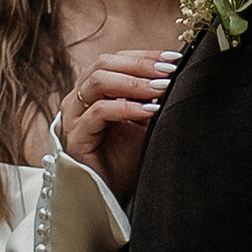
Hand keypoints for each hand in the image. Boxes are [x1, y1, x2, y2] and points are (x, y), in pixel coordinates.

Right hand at [59, 45, 178, 202]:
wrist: (111, 195)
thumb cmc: (125, 159)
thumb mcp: (144, 122)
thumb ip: (152, 99)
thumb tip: (178, 75)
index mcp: (93, 90)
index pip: (117, 59)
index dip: (145, 56)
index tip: (174, 59)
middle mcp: (79, 98)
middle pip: (104, 63)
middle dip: (141, 65)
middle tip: (169, 71)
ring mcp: (74, 116)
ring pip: (97, 82)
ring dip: (134, 82)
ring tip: (161, 88)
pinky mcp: (76, 136)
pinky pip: (99, 112)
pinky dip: (126, 107)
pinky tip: (149, 110)